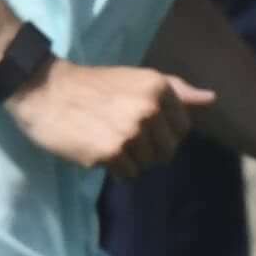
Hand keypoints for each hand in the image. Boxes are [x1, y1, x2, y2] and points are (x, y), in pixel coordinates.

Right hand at [11, 58, 204, 175]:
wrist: (44, 90)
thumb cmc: (92, 86)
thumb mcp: (137, 79)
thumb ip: (176, 91)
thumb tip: (211, 99)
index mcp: (159, 88)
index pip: (182, 129)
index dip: (161, 132)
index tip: (137, 123)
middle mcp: (149, 109)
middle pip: (167, 151)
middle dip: (147, 148)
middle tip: (119, 132)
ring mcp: (130, 133)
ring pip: (147, 165)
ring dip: (129, 159)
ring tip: (105, 138)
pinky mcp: (110, 153)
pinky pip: (127, 175)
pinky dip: (114, 169)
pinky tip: (96, 149)